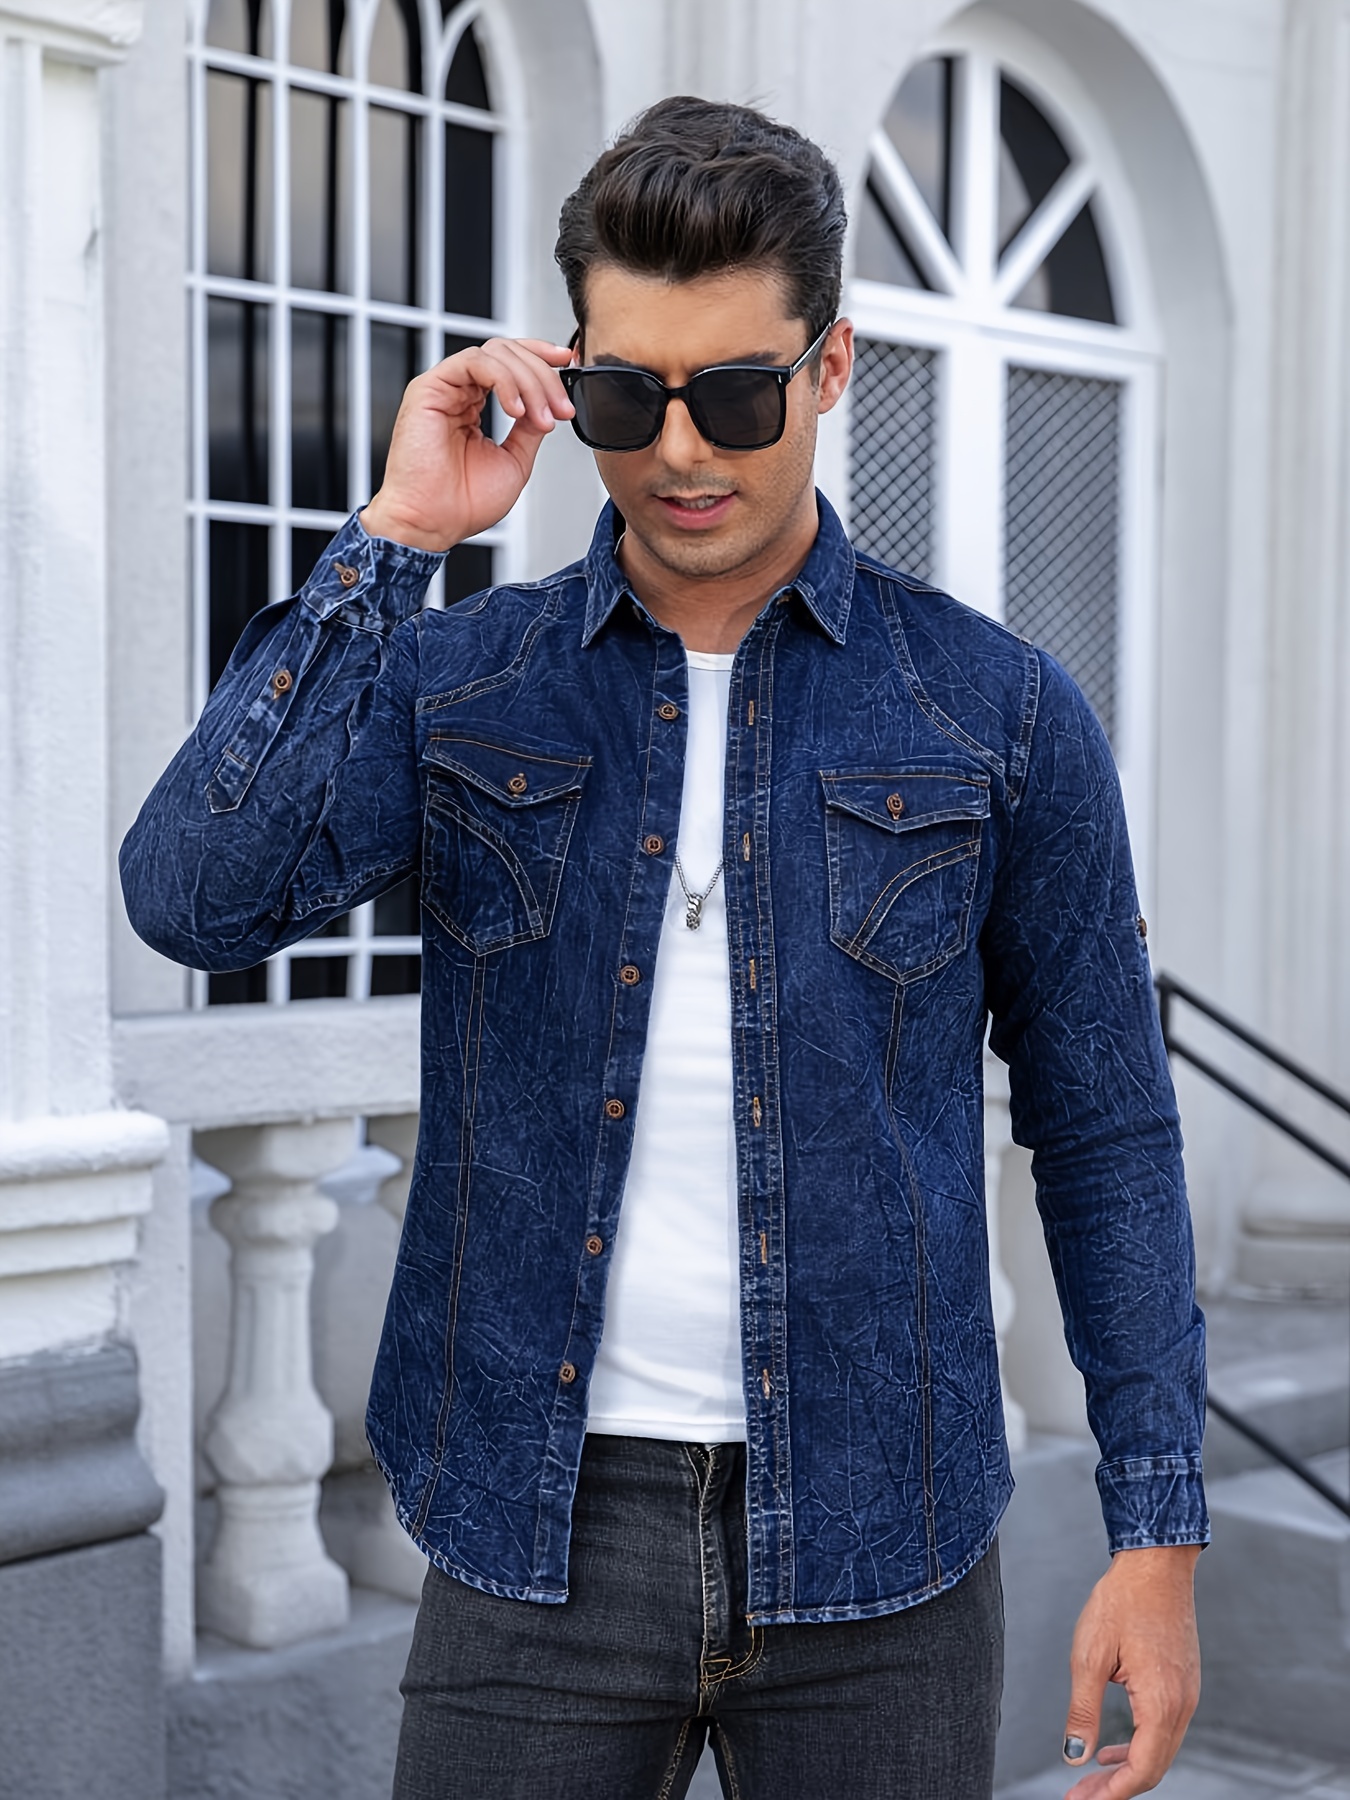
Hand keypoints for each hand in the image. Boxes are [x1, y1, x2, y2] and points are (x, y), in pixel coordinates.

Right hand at [359, 337, 575, 551]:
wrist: (433, 523)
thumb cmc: (464, 503)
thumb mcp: (515, 460)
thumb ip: (530, 428)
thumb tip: (549, 404)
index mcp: (474, 406)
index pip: (509, 363)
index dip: (541, 357)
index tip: (569, 363)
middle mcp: (459, 392)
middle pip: (508, 353)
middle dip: (544, 376)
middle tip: (561, 409)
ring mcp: (444, 388)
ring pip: (496, 353)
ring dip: (529, 381)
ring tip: (541, 418)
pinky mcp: (430, 388)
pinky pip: (475, 362)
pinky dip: (504, 380)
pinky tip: (516, 410)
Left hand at [1061, 1545, 1201, 1797]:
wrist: (1156, 1564)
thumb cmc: (1121, 1602)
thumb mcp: (1089, 1656)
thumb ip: (1082, 1711)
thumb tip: (1074, 1755)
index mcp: (1161, 1702)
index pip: (1142, 1770)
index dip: (1111, 1793)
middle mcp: (1182, 1705)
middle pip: (1154, 1768)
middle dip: (1116, 1788)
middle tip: (1080, 1795)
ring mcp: (1188, 1695)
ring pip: (1160, 1751)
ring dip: (1128, 1769)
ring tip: (1092, 1776)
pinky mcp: (1184, 1684)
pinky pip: (1165, 1730)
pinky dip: (1140, 1746)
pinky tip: (1113, 1746)